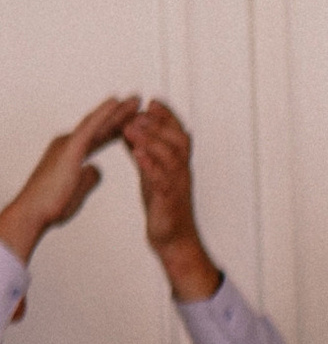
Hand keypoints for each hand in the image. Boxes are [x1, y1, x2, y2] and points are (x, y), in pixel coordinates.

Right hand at [0, 95, 139, 260]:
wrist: (34, 212)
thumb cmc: (52, 204)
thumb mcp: (78, 189)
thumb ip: (88, 176)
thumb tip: (97, 169)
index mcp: (72, 152)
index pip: (100, 136)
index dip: (117, 127)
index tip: (135, 119)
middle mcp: (69, 142)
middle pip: (100, 125)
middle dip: (120, 113)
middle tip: (138, 101)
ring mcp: (68, 143)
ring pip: (96, 122)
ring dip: (117, 109)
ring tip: (136, 99)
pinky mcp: (69, 149)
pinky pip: (89, 127)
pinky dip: (103, 113)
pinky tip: (116, 102)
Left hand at [124, 100, 219, 301]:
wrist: (174, 241)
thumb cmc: (164, 208)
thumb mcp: (152, 174)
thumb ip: (144, 151)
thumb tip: (130, 128)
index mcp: (177, 164)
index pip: (177, 133)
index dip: (166, 116)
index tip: (151, 102)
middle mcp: (181, 172)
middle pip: (176, 140)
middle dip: (159, 123)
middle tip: (140, 110)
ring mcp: (176, 187)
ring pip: (169, 157)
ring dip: (151, 140)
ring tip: (132, 128)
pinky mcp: (168, 202)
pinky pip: (161, 180)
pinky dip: (150, 165)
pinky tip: (138, 154)